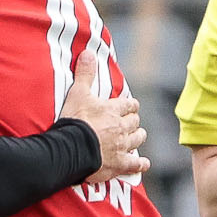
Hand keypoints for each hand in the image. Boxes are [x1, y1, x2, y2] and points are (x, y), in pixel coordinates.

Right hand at [57, 44, 147, 182]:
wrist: (72, 147)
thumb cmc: (75, 119)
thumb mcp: (77, 92)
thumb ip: (85, 73)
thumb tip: (88, 52)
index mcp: (113, 110)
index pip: (129, 105)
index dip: (130, 105)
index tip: (131, 105)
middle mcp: (121, 128)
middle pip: (134, 123)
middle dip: (134, 121)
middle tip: (131, 122)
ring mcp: (121, 146)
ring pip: (137, 140)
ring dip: (138, 137)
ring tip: (138, 137)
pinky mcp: (118, 164)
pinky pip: (134, 165)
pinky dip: (140, 164)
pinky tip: (144, 164)